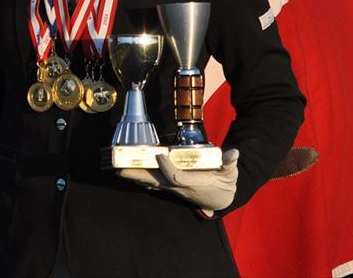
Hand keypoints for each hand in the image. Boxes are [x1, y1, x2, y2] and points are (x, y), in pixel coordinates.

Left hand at [119, 148, 238, 212]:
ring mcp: (174, 188)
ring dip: (136, 176)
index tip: (160, 154)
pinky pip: (153, 182)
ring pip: (152, 182)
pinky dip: (141, 177)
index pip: (176, 177)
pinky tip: (129, 173)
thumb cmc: (225, 182)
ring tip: (119, 170)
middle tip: (121, 169)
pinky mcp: (171, 186)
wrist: (222, 198)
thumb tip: (233, 153)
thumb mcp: (231, 172)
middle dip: (139, 175)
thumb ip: (230, 163)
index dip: (167, 167)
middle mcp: (180, 187)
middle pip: (156, 182)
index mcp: (193, 183)